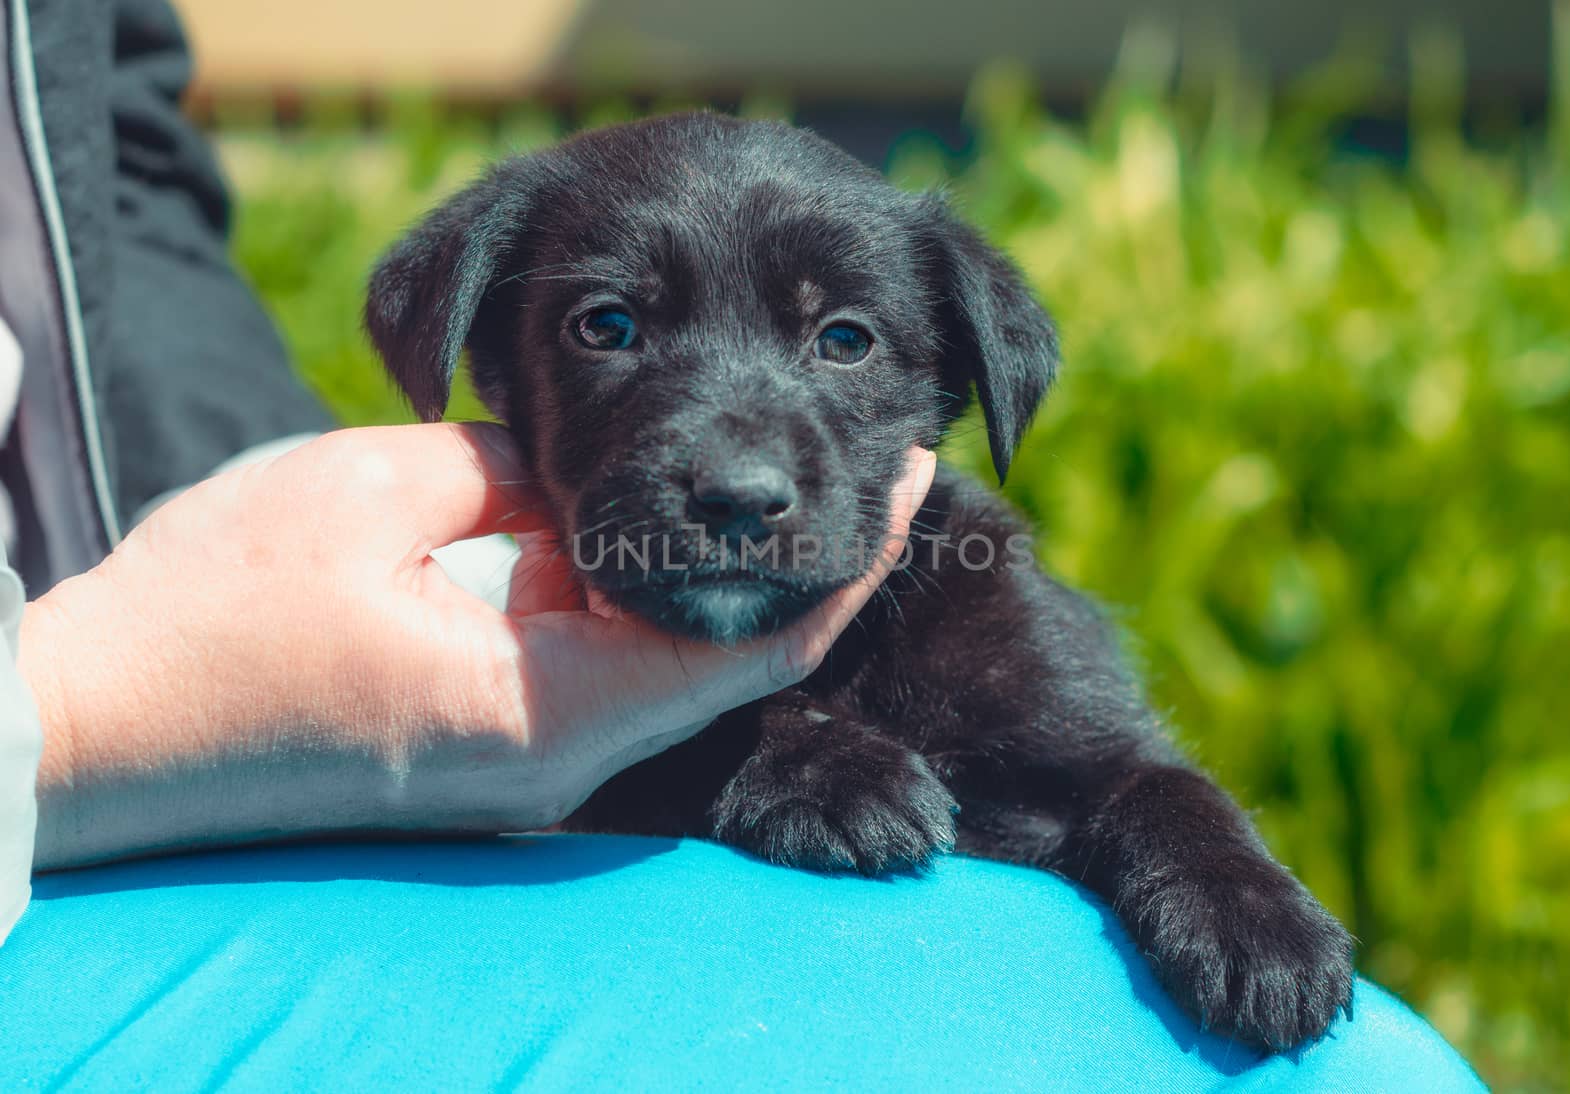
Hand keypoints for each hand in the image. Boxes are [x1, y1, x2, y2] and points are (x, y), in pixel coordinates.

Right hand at [21, 424, 935, 868]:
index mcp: (551, 712)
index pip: (756, 651)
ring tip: (766, 471)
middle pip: (731, 664)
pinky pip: (598, 668)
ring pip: (665, 664)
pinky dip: (636, 596)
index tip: (906, 475)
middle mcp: (560, 759)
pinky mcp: (488, 745)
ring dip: (716, 576)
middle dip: (801, 562)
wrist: (105, 733)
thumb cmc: (213, 618)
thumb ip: (503, 470)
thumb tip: (571, 465)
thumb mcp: (368, 496)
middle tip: (860, 453)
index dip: (848, 563)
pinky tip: (641, 520)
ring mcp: (525, 762)